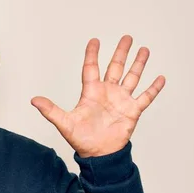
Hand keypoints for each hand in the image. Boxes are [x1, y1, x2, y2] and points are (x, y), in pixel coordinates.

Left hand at [31, 35, 165, 156]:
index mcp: (91, 93)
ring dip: (138, 64)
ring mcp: (121, 101)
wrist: (99, 155)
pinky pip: (145, 97)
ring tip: (144, 49)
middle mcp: (108, 93)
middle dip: (121, 52)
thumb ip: (50, 110)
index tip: (94, 40)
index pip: (91, 69)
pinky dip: (153, 88)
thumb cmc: (81, 140)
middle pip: (116, 67)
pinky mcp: (132, 111)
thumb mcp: (64, 123)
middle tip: (127, 37)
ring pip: (132, 78)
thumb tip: (33, 100)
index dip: (92, 55)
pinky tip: (160, 77)